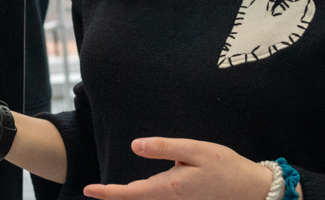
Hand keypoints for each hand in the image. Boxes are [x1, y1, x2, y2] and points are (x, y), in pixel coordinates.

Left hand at [83, 137, 272, 199]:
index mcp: (169, 188)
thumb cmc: (224, 166)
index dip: (108, 193)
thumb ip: (164, 147)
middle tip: (92, 191)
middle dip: (115, 196)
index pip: (131, 194)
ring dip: (129, 197)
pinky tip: (138, 192)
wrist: (253, 190)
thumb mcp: (193, 150)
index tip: (87, 190)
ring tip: (110, 191)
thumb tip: (134, 146)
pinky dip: (143, 196)